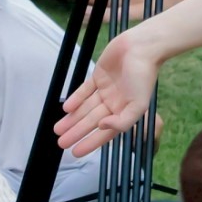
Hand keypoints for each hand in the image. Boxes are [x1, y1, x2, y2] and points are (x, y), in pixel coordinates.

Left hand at [54, 36, 158, 157]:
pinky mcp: (99, 76)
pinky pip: (84, 91)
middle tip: (62, 143)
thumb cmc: (143, 77)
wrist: (141, 48)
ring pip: (85, 108)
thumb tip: (102, 127)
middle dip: (76, 133)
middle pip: (90, 122)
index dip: (90, 143)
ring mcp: (106, 90)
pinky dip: (75, 99)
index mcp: (124, 112)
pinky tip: (66, 109)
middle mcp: (114, 103)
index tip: (76, 153)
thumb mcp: (138, 105)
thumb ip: (122, 122)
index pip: (104, 133)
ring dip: (72, 119)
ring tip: (58, 130)